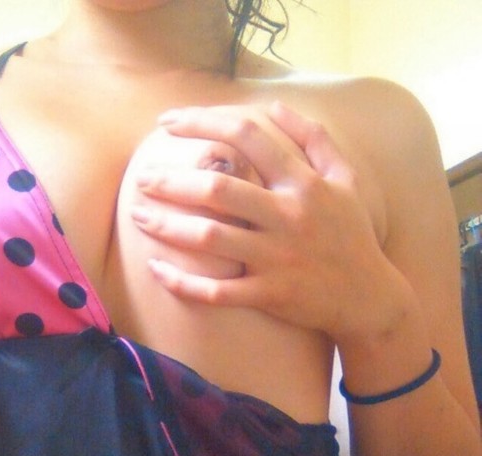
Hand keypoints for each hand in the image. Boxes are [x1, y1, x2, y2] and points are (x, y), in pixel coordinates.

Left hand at [132, 101, 411, 344]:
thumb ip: (314, 139)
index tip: (168, 123)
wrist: (369, 298)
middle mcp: (288, 217)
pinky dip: (183, 283)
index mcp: (303, 183)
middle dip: (171, 181)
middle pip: (217, 190)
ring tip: (138, 215)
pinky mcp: (270, 295)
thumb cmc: (352, 235)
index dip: (202, 122)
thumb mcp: (346, 179)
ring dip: (166, 225)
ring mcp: (277, 259)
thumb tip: (275, 106)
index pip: (246, 137)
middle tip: (142, 179)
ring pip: (210, 239)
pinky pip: (217, 291)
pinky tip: (157, 270)